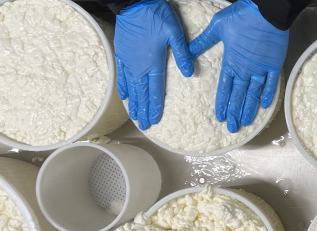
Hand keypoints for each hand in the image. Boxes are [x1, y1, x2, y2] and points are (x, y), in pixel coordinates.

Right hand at [115, 0, 194, 129]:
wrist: (133, 2)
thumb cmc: (156, 16)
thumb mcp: (175, 32)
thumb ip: (183, 54)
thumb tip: (189, 73)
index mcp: (153, 63)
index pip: (155, 91)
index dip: (155, 106)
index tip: (155, 119)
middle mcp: (139, 66)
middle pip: (141, 94)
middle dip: (144, 110)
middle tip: (144, 126)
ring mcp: (128, 61)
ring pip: (131, 88)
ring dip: (133, 103)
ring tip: (135, 116)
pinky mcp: (121, 54)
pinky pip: (122, 76)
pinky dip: (124, 88)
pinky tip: (125, 96)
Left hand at [189, 0, 287, 132]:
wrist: (267, 11)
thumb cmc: (241, 16)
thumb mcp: (217, 26)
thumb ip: (202, 42)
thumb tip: (187, 52)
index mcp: (231, 63)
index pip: (224, 89)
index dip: (222, 104)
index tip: (221, 117)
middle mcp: (245, 70)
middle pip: (239, 97)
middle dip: (235, 113)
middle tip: (232, 128)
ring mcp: (261, 70)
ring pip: (254, 95)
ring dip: (249, 109)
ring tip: (246, 122)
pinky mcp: (274, 65)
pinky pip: (271, 84)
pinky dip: (268, 95)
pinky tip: (265, 106)